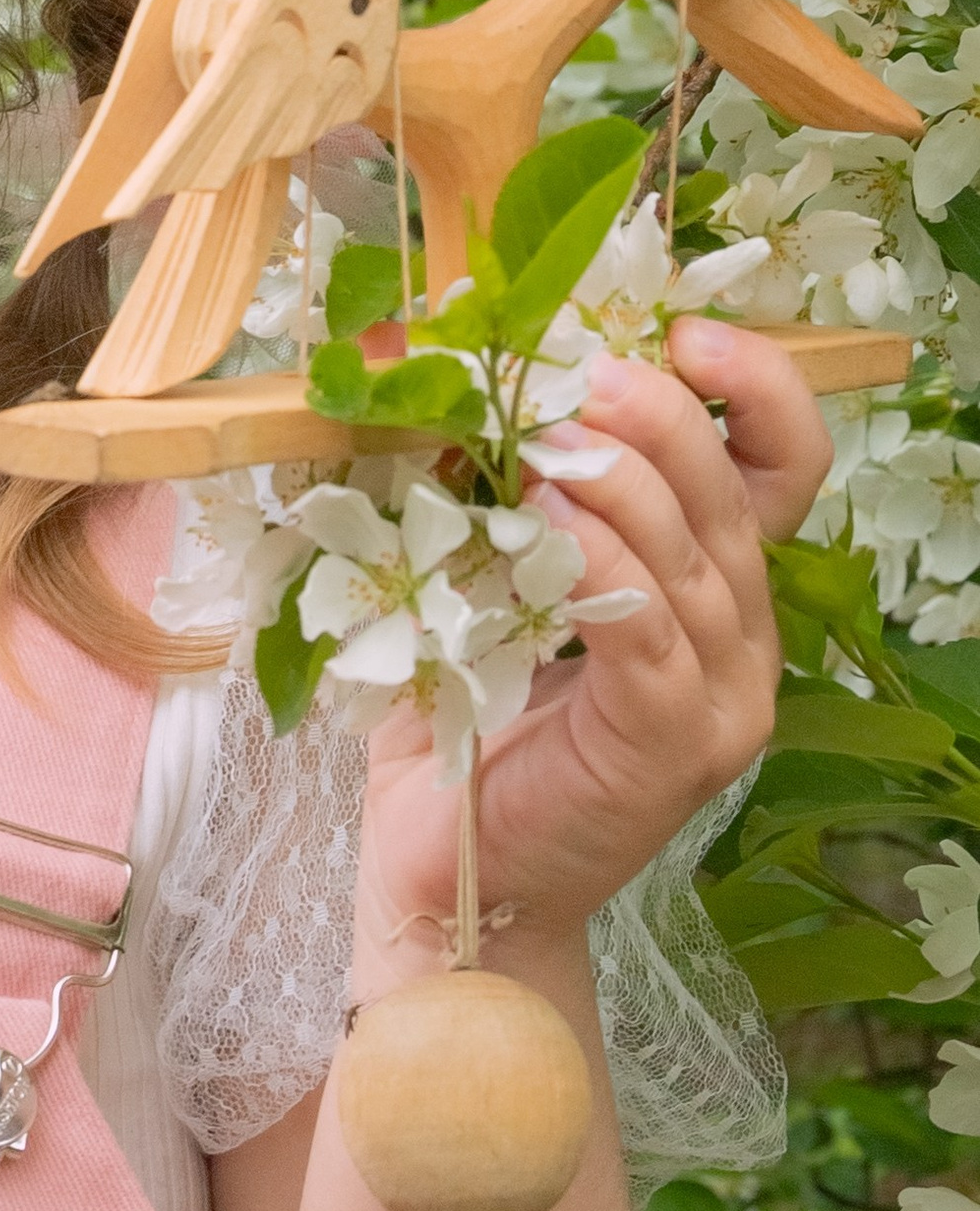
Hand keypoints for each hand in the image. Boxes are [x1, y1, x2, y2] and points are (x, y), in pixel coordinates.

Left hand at [355, 322, 828, 974]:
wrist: (443, 881)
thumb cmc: (460, 730)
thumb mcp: (478, 584)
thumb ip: (488, 490)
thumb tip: (431, 365)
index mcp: (711, 594)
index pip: (779, 471)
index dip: (751, 389)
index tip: (682, 328)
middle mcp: (739, 644)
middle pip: (739, 498)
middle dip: (668, 415)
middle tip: (585, 369)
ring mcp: (718, 700)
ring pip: (697, 558)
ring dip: (622, 481)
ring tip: (545, 433)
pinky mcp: (669, 747)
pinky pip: (652, 634)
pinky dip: (603, 566)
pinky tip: (548, 527)